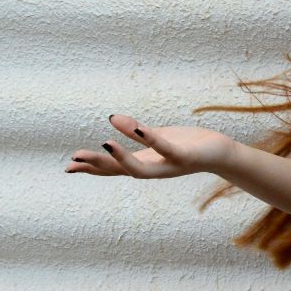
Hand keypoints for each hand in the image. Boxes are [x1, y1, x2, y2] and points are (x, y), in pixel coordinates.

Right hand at [64, 114, 235, 178]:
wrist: (221, 153)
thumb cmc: (188, 145)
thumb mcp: (158, 138)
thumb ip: (137, 133)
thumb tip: (112, 118)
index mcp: (145, 163)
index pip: (113, 170)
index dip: (92, 169)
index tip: (69, 166)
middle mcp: (154, 169)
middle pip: (119, 173)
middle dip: (97, 167)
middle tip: (74, 160)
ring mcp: (168, 166)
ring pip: (140, 170)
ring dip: (121, 159)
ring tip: (104, 144)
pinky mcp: (184, 157)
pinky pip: (164, 149)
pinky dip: (150, 139)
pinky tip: (137, 127)